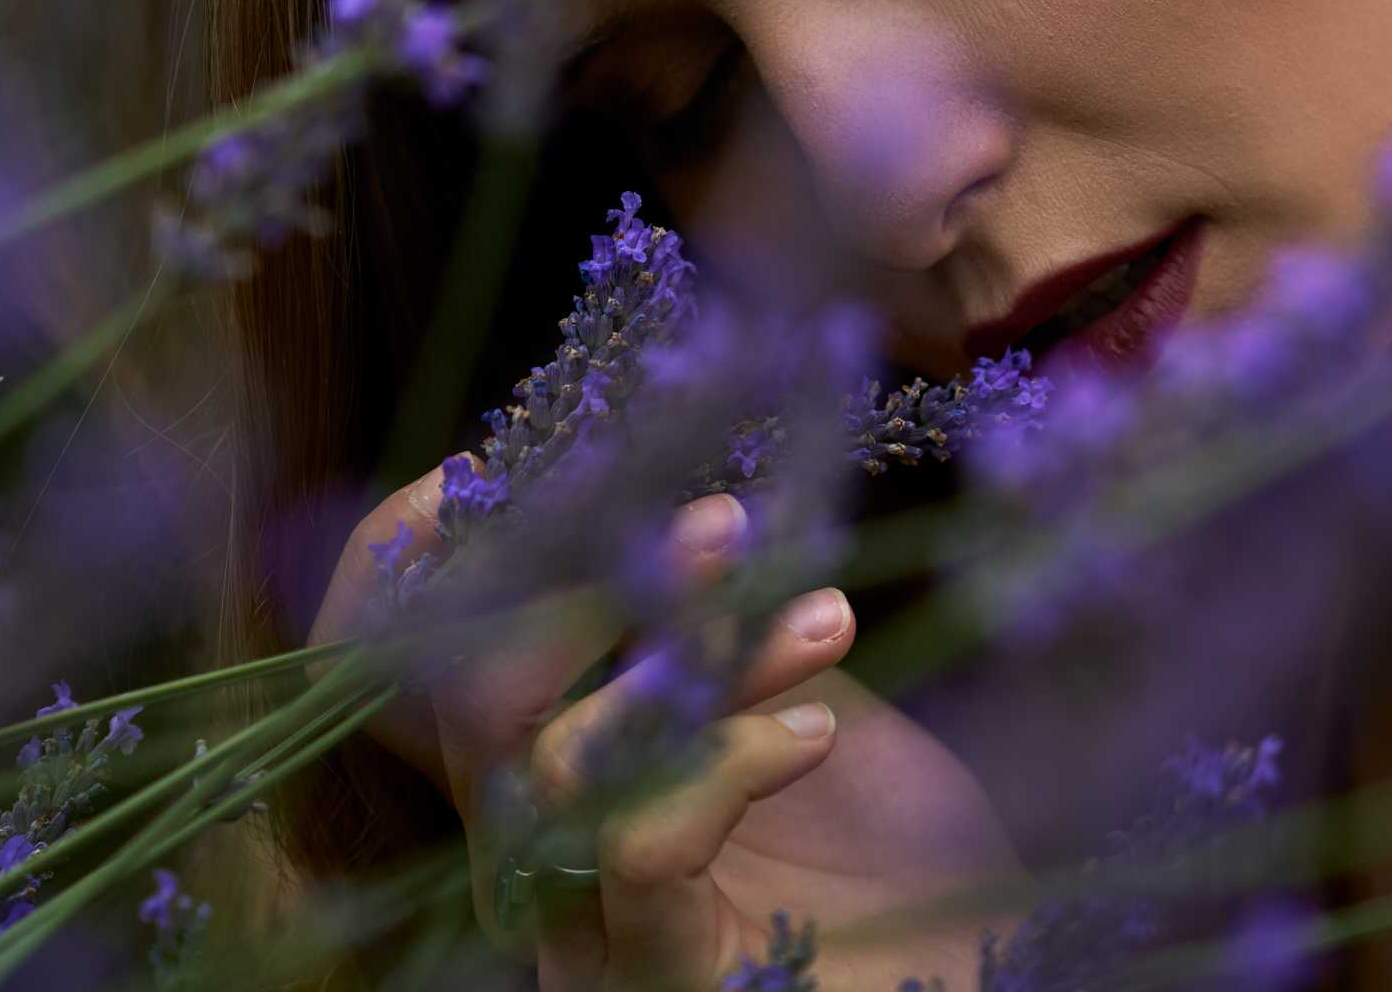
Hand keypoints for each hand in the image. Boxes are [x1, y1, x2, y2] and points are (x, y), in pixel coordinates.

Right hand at [312, 470, 1021, 989]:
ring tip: (820, 616)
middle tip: (719, 518)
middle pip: (459, 695)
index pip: (404, 654)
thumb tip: (661, 470)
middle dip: (581, 576)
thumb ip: (707, 601)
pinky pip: (634, 848)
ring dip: (685, 651)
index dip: (413, 548)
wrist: (986, 964)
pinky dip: (722, 763)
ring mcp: (578, 930)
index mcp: (538, 767)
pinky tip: (816, 738)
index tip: (507, 453)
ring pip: (546, 759)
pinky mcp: (649, 981)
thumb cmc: (896, 841)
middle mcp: (529, 853)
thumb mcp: (790, 683)